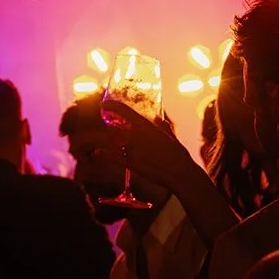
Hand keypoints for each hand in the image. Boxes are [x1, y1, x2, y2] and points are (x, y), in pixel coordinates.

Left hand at [96, 99, 240, 242]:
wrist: (181, 174)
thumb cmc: (179, 156)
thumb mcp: (172, 138)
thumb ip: (163, 128)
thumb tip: (158, 120)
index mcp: (148, 127)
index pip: (126, 112)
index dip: (112, 106)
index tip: (104, 104)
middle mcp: (138, 137)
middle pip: (114, 128)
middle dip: (108, 128)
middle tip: (105, 127)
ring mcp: (134, 151)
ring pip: (113, 142)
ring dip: (107, 140)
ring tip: (103, 140)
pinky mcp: (132, 164)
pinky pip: (113, 158)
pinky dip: (103, 155)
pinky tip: (97, 153)